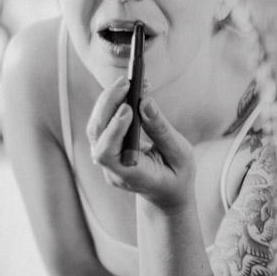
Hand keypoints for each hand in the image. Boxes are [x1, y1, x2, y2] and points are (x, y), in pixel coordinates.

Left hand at [86, 76, 195, 212]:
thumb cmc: (177, 176)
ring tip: (127, 81)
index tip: (127, 107)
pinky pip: (103, 124)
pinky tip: (127, 90)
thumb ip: (162, 131)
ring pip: (96, 127)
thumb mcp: (180, 155)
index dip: (113, 129)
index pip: (108, 154)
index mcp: (132, 176)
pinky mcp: (108, 147)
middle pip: (97, 135)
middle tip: (126, 82)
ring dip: (109, 101)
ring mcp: (107, 159)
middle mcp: (112, 168)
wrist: (166, 194)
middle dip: (108, 105)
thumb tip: (145, 102)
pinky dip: (113, 104)